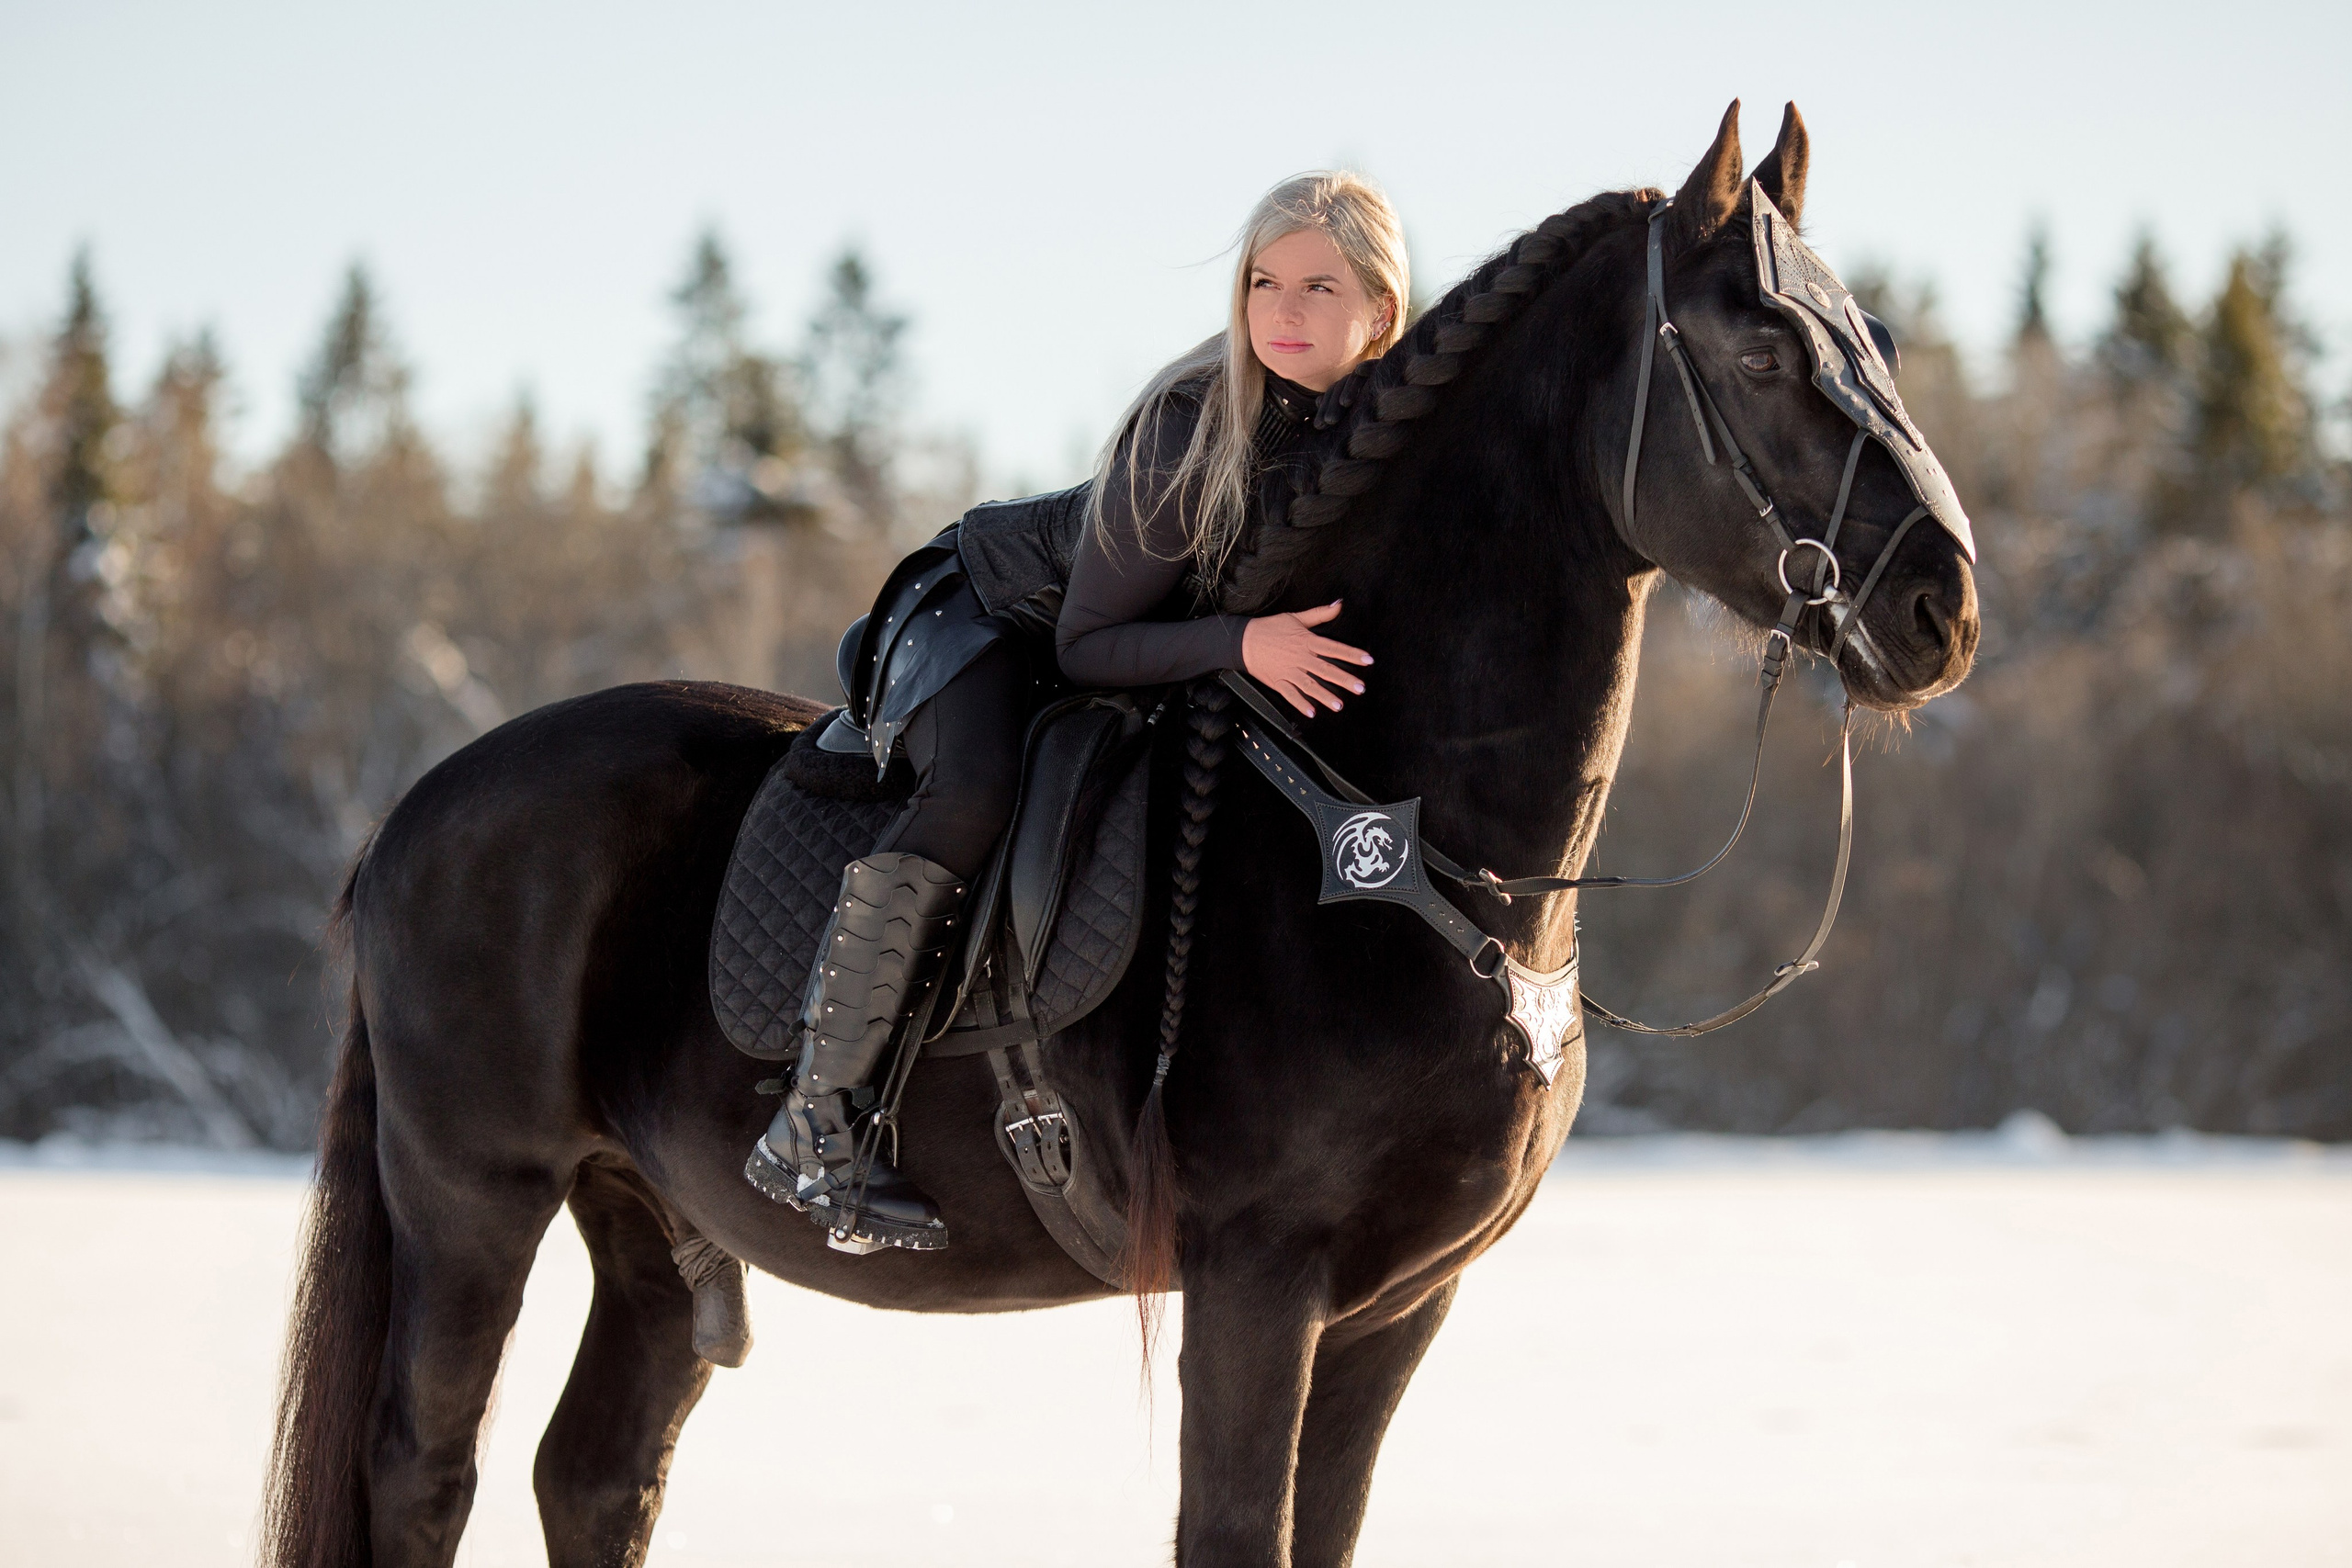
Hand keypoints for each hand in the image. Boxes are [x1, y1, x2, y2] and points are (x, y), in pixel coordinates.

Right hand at [1241, 600, 1372, 716]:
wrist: (1243, 640)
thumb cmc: (1270, 627)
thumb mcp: (1296, 617)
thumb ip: (1320, 613)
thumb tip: (1339, 604)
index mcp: (1307, 641)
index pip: (1334, 648)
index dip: (1352, 654)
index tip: (1367, 660)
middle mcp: (1300, 657)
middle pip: (1326, 669)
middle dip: (1344, 679)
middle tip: (1360, 688)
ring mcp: (1289, 671)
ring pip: (1310, 685)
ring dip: (1325, 696)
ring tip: (1339, 705)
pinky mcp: (1278, 681)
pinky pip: (1290, 694)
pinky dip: (1300, 704)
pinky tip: (1311, 712)